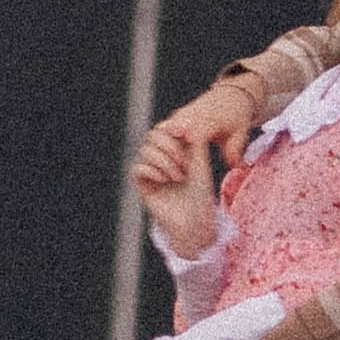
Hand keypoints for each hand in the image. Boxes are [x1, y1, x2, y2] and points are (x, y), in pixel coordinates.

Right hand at [132, 103, 219, 256]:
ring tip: (179, 177)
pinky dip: (153, 171)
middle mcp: (160, 157)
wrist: (196, 219)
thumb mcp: (200, 160)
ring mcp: (150, 170)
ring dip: (165, 162)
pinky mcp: (143, 185)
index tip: (184, 131)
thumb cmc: (201, 192)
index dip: (171, 126)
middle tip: (186, 165)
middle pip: (153, 136)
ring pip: (146, 151)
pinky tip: (165, 180)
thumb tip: (183, 120)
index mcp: (174, 148)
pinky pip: (138, 168)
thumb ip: (192, 138)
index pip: (165, 128)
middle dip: (170, 147)